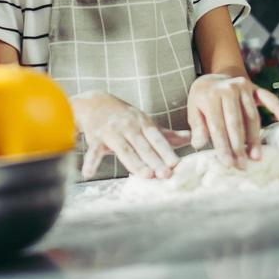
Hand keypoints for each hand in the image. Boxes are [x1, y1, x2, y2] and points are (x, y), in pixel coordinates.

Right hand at [72, 91, 192, 178]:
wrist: (94, 103)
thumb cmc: (124, 117)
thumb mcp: (145, 122)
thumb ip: (166, 134)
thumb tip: (191, 138)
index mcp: (143, 123)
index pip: (157, 138)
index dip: (166, 151)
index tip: (176, 164)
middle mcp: (128, 127)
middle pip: (143, 146)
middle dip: (155, 160)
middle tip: (165, 174)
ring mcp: (111, 132)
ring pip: (124, 149)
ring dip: (134, 162)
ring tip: (145, 175)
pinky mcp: (95, 138)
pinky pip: (93, 151)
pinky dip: (90, 162)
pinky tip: (88, 173)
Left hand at [186, 74, 278, 168]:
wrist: (215, 76)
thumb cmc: (204, 98)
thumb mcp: (193, 109)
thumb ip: (197, 126)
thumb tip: (198, 144)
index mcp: (210, 96)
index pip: (217, 126)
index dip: (223, 146)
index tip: (228, 164)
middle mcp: (228, 89)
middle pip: (236, 123)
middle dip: (239, 147)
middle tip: (242, 165)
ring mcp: (243, 87)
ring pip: (252, 116)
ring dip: (255, 138)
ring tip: (256, 156)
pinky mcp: (255, 87)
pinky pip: (268, 98)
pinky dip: (278, 107)